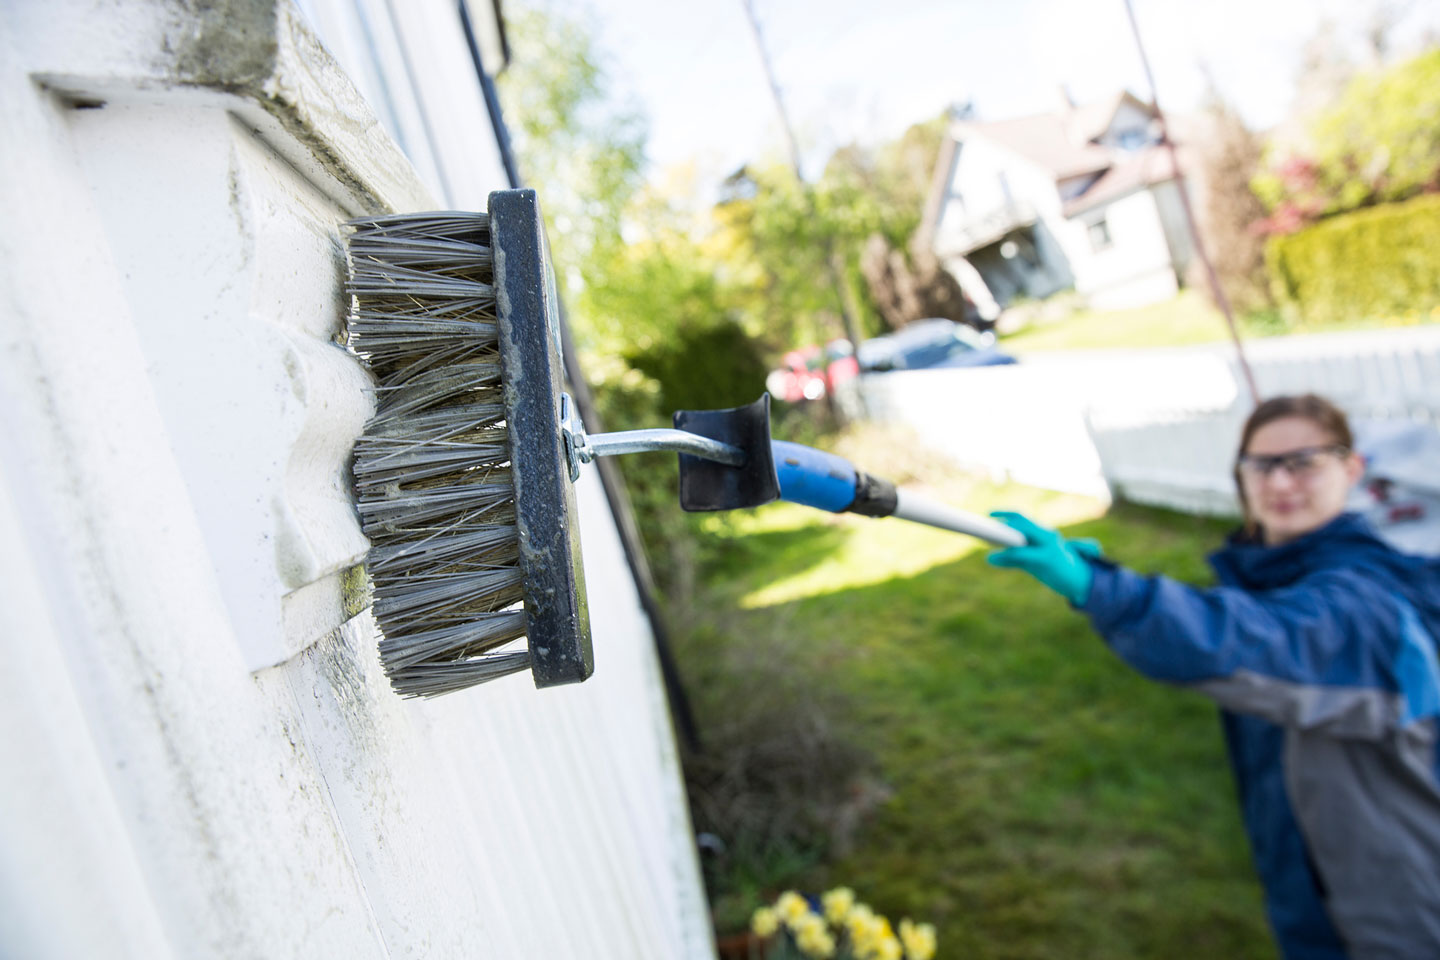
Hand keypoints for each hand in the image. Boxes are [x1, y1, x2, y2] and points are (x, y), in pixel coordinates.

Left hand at [985, 511, 1101, 605]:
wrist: (1082, 583)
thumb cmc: (1057, 571)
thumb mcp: (1035, 563)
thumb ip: (1014, 558)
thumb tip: (990, 558)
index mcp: (1045, 534)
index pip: (1022, 518)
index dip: (1005, 514)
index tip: (989, 514)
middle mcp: (1047, 535)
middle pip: (1021, 521)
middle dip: (1001, 522)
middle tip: (982, 529)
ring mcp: (1049, 546)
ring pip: (1020, 536)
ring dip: (1001, 537)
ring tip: (984, 540)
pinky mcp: (1047, 559)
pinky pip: (1022, 554)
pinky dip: (1005, 555)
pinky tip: (992, 558)